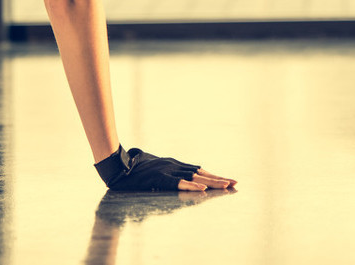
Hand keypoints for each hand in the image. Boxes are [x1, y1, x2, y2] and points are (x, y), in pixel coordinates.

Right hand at [95, 145, 236, 191]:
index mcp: (175, 165)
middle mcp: (175, 166)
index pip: (199, 170)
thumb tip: (179, 177)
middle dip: (218, 179)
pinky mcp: (159, 178)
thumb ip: (167, 172)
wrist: (119, 165)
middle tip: (234, 183)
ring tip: (226, 186)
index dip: (213, 175)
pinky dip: (190, 186)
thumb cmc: (135, 167)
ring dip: (211, 182)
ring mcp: (168, 171)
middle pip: (201, 173)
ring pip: (194, 178)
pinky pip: (177, 183)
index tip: (227, 180)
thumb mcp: (155, 169)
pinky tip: (202, 189)